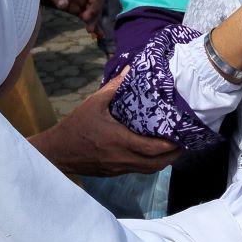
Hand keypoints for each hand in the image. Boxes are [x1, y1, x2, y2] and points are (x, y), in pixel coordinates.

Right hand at [29, 72, 180, 175]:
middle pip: (156, 164)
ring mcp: (119, 168)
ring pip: (149, 170)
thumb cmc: (75, 126)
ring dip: (164, 161)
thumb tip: (130, 69)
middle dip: (174, 155)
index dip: (170, 145)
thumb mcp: (93, 103)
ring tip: (173, 147)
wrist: (56, 153)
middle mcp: (122, 158)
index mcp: (119, 141)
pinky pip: (138, 170)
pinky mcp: (114, 172)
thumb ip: (114, 87)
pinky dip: (150, 163)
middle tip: (184, 142)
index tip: (182, 135)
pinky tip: (153, 152)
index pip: (152, 149)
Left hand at [41, 0, 105, 36]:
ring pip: (94, 11)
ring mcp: (81, 0)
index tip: (91, 1)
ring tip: (89, 29)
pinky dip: (92, 25)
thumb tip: (64, 5)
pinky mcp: (76, 9)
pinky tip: (97, 35)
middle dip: (94, 10)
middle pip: (98, 0)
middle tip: (85, 18)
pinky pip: (86, 18)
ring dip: (94, 20)